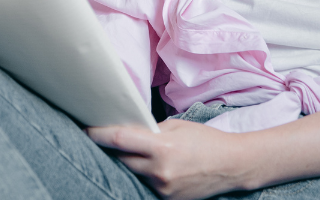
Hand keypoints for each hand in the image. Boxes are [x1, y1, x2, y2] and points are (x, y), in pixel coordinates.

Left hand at [87, 120, 249, 199]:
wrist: (232, 166)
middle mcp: (160, 171)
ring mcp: (163, 189)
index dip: (98, 134)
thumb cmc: (206, 140)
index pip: (119, 141)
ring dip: (128, 163)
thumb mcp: (176, 126)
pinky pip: (145, 184)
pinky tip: (149, 166)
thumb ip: (149, 130)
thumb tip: (126, 131)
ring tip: (130, 152)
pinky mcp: (167, 199)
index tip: (87, 129)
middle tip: (102, 138)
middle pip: (121, 159)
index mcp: (162, 148)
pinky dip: (143, 174)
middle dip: (110, 149)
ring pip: (132, 173)